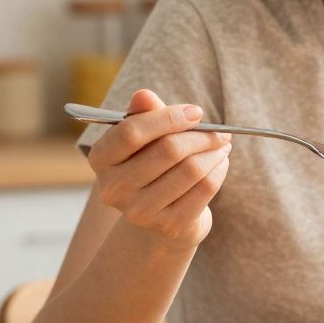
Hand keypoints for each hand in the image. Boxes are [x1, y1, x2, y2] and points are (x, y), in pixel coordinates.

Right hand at [87, 90, 231, 250]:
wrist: (160, 215)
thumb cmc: (151, 165)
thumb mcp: (145, 138)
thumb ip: (145, 115)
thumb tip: (144, 95)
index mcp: (101, 158)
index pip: (131, 132)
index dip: (168, 117)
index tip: (196, 112)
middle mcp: (114, 188)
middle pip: (167, 150)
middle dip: (202, 136)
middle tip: (220, 131)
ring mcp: (140, 211)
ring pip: (191, 170)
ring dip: (214, 152)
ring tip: (222, 145)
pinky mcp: (168, 226)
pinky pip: (205, 188)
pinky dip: (219, 170)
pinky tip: (220, 163)